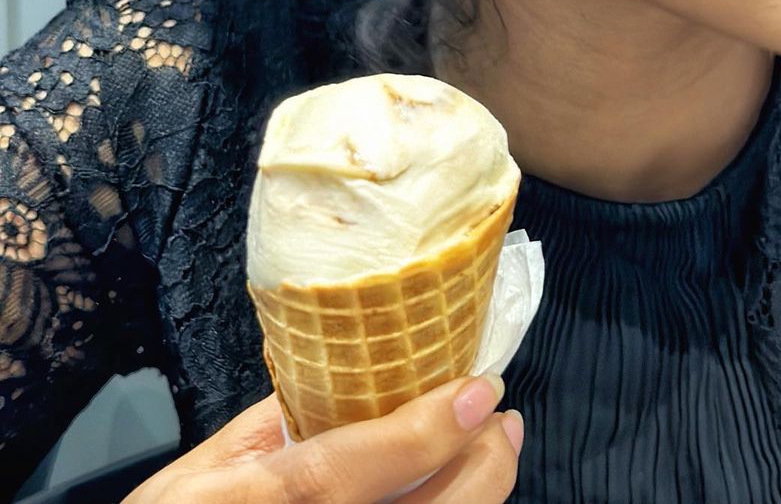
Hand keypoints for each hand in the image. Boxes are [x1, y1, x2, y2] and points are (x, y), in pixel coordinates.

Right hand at [123, 373, 523, 501]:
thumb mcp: (195, 474)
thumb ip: (271, 426)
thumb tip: (338, 373)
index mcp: (257, 499)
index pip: (350, 468)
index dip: (424, 431)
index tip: (478, 391)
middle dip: (480, 471)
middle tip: (501, 420)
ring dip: (479, 496)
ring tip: (496, 451)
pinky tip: (461, 490)